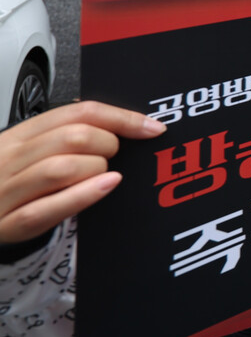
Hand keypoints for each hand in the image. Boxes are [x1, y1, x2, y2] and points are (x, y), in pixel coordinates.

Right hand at [0, 102, 164, 243]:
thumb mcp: (29, 152)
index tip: (152, 127)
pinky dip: (84, 195)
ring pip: (62, 169)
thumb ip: (62, 136)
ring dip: (97, 169)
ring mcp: (6, 191)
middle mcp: (9, 158)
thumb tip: (119, 122)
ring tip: (103, 174)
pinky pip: (49, 208)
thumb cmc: (9, 182)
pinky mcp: (10, 224)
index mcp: (18, 135)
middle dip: (108, 144)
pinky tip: (107, 186)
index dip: (121, 118)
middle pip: (73, 137)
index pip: (77, 113)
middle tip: (113, 156)